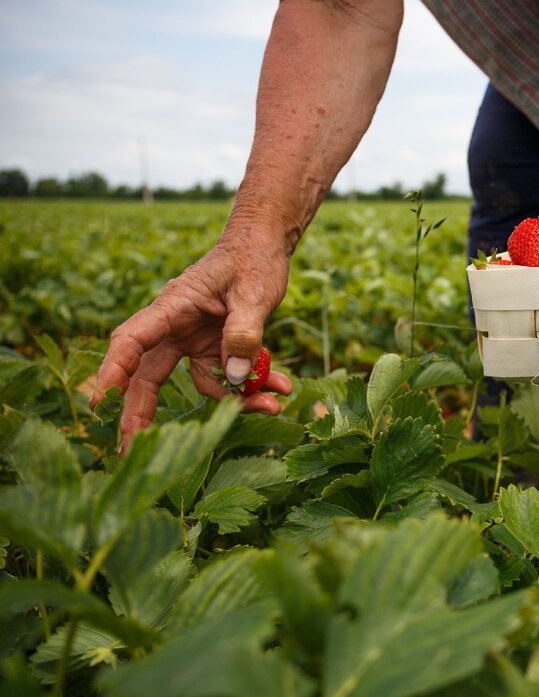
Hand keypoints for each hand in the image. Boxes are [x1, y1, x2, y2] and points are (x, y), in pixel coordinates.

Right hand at [89, 231, 292, 450]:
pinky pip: (227, 377)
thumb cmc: (252, 259)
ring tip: (273, 405)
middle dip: (141, 414)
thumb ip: (245, 333)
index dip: (114, 371)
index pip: (132, 340)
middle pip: (149, 376)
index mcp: (172, 307)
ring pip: (200, 383)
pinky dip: (252, 385)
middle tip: (133, 451)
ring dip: (234, 400)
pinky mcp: (214, 348)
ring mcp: (193, 340)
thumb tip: (238, 378)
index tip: (100, 402)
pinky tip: (280, 387)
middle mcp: (175, 327)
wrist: (265, 245)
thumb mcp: (254, 293)